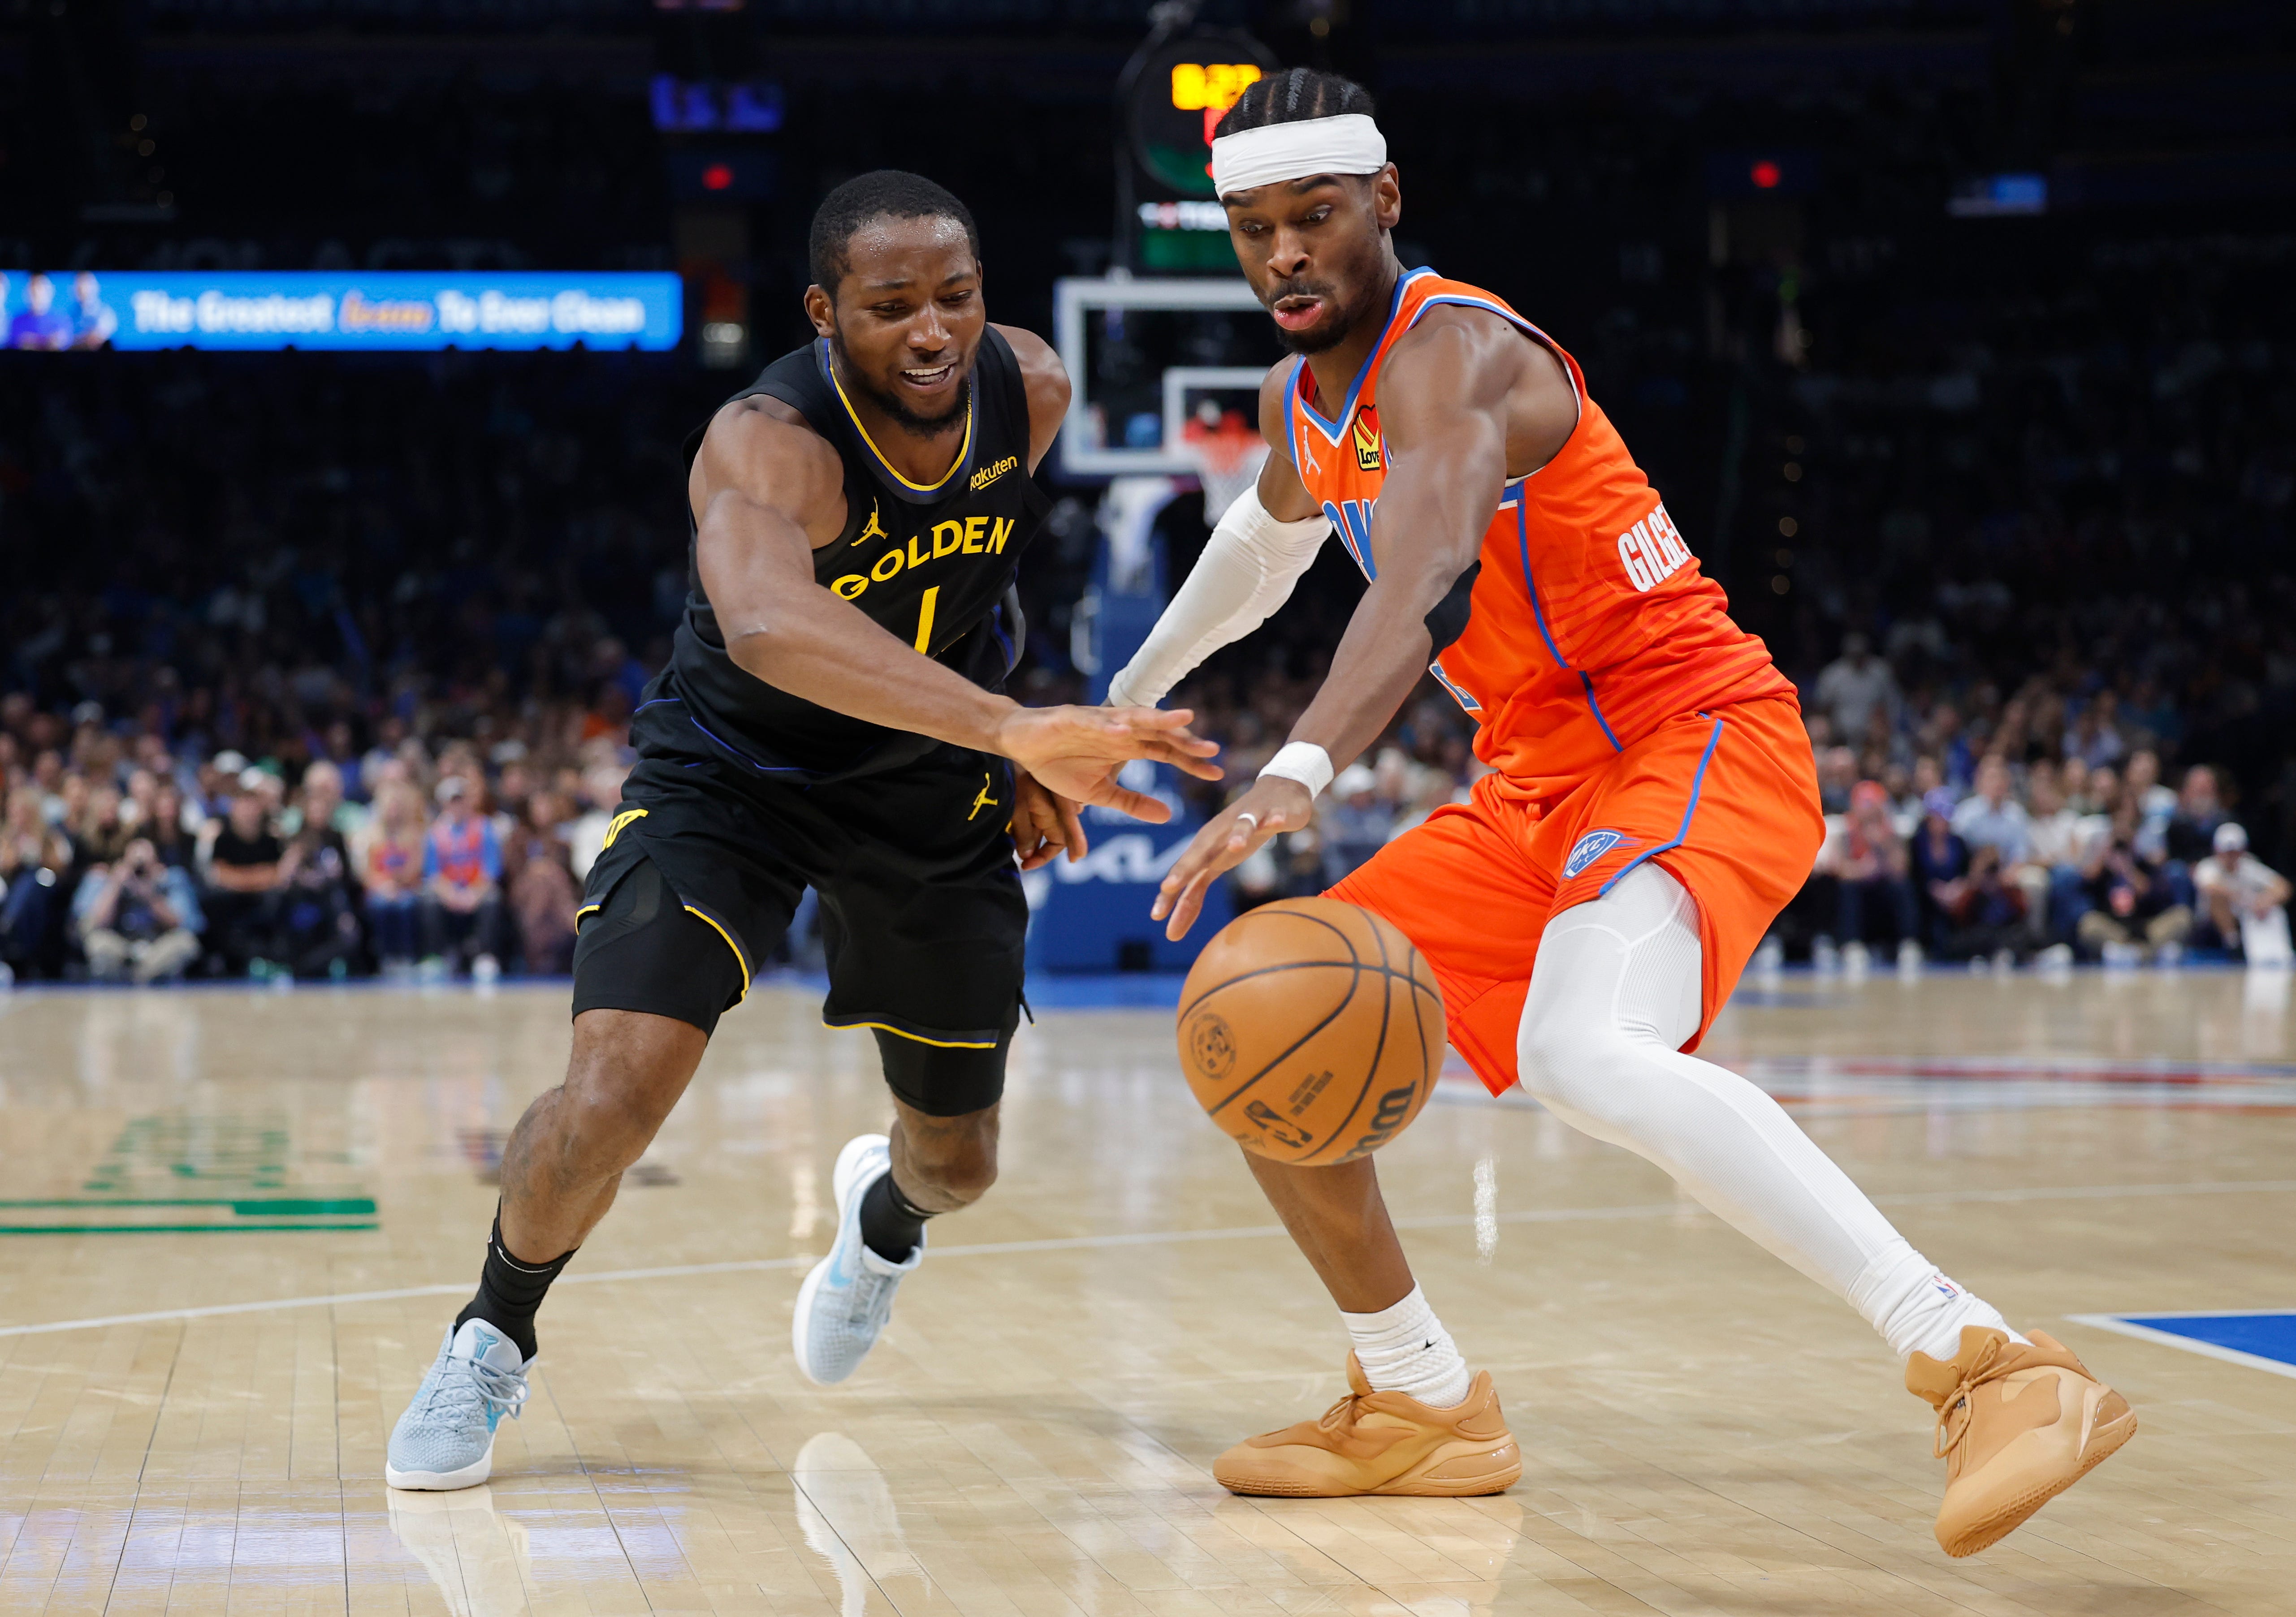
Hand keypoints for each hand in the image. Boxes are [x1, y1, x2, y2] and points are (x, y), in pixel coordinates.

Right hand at [991, 705, 1221, 822]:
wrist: (1021, 744)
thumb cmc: (1059, 764)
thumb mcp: (1099, 792)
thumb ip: (1132, 802)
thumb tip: (1168, 815)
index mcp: (1127, 746)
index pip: (1166, 751)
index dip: (1191, 761)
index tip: (1217, 772)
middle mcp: (1119, 730)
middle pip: (1158, 733)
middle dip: (1184, 740)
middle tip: (1213, 749)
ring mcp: (1097, 722)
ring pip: (1134, 718)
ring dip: (1158, 719)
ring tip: (1184, 721)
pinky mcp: (1071, 717)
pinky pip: (1093, 721)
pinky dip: (1107, 725)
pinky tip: (1123, 730)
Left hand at [1009, 769, 1085, 871]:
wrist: (1007, 743)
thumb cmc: (1014, 772)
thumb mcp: (1018, 805)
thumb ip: (1025, 831)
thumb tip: (1027, 855)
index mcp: (1058, 810)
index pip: (1058, 842)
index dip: (1045, 856)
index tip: (1027, 866)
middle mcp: (1054, 807)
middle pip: (1048, 837)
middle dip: (1034, 850)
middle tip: (1018, 859)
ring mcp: (1043, 800)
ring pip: (1038, 828)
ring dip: (1026, 838)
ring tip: (1008, 842)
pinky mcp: (1031, 794)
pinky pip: (1029, 816)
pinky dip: (1020, 825)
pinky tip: (1007, 826)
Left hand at [1151, 774, 1314, 939]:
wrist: (1272, 794)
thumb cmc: (1237, 836)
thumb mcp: (1214, 868)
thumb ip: (1195, 896)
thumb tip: (1171, 933)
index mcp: (1203, 849)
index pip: (1183, 875)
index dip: (1169, 895)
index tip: (1156, 916)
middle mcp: (1219, 834)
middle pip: (1200, 853)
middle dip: (1184, 869)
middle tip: (1168, 886)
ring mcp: (1246, 820)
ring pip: (1241, 827)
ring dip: (1239, 836)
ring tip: (1237, 847)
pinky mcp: (1271, 812)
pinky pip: (1273, 816)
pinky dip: (1275, 819)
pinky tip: (1279, 822)